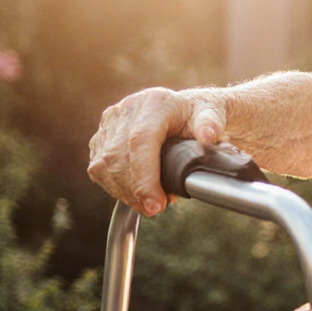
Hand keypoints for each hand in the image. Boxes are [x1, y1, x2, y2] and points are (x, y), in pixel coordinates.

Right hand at [87, 87, 224, 214]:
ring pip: (103, 166)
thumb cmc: (199, 115)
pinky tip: (135, 194)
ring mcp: (110, 122)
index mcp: (155, 102)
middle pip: (117, 157)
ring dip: (124, 192)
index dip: (145, 177)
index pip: (140, 141)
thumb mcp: (213, 115)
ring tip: (150, 202)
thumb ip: (211, 124)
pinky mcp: (101, 136)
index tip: (157, 204)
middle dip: (135, 190)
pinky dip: (115, 187)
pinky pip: (98, 169)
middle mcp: (127, 109)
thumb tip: (207, 136)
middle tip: (157, 207)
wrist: (184, 109)